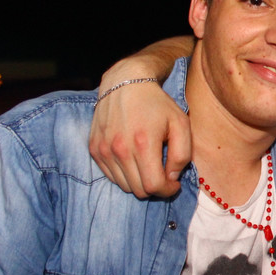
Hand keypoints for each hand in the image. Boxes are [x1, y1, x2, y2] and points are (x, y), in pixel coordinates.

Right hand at [89, 80, 191, 197]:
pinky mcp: (94, 149)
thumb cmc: (157, 104)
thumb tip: (171, 178)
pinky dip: (124, 175)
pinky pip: (111, 176)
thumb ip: (182, 154)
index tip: (174, 184)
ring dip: (139, 182)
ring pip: (124, 186)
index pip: (154, 186)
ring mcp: (103, 150)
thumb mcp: (181, 123)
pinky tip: (134, 160)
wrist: (125, 84)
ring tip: (149, 166)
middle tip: (164, 176)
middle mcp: (119, 149)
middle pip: (139, 190)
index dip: (168, 190)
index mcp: (143, 143)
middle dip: (155, 188)